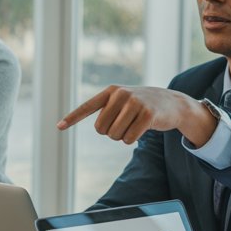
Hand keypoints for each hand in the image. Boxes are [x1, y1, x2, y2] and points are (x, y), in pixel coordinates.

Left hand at [57, 85, 218, 146]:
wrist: (172, 103)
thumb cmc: (140, 105)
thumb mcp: (122, 102)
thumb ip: (106, 110)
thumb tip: (94, 126)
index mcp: (111, 91)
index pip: (87, 106)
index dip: (73, 117)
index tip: (59, 126)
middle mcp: (121, 95)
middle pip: (102, 129)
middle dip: (111, 133)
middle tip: (124, 124)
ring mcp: (135, 103)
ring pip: (115, 135)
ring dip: (123, 136)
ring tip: (134, 124)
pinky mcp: (148, 114)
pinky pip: (129, 138)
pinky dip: (133, 139)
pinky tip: (142, 128)